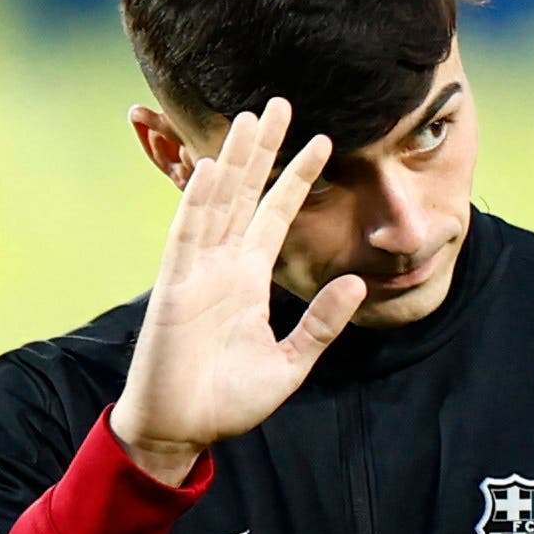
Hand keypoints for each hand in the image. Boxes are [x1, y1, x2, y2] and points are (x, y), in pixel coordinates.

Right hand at [106, 96, 366, 481]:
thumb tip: (358, 283)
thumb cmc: (228, 403)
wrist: (181, 430)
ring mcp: (197, 271)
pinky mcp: (175, 286)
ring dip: (235, 160)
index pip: (277, 215)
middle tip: (282, 103)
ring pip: (218, 201)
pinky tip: (215, 166)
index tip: (324, 141)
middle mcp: (222, 265)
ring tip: (253, 118)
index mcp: (249, 279)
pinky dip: (200, 200)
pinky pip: (188, 234)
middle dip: (265, 149)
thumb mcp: (290, 364)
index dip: (298, 178)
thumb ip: (322, 325)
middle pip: (247, 193)